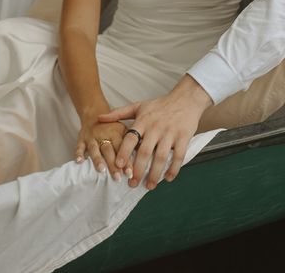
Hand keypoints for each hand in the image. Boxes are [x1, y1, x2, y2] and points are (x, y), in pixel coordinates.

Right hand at [75, 118, 128, 180]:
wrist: (94, 113)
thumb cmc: (112, 127)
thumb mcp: (123, 130)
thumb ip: (132, 142)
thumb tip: (145, 156)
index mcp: (116, 132)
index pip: (122, 147)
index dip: (126, 160)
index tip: (130, 173)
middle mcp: (104, 134)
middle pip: (108, 150)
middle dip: (112, 164)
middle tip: (117, 177)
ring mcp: (92, 137)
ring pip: (94, 149)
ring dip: (97, 159)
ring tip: (101, 170)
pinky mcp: (81, 139)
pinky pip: (79, 146)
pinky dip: (78, 153)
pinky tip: (79, 161)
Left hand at [98, 75, 211, 189]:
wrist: (185, 99)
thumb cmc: (160, 105)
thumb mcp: (139, 106)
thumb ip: (119, 113)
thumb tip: (99, 118)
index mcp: (143, 120)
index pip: (131, 137)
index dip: (124, 152)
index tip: (118, 166)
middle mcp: (156, 127)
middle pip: (145, 152)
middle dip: (138, 170)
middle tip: (132, 183)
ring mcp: (170, 133)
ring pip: (161, 157)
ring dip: (155, 174)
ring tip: (149, 186)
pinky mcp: (184, 137)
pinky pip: (178, 156)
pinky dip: (173, 169)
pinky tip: (168, 178)